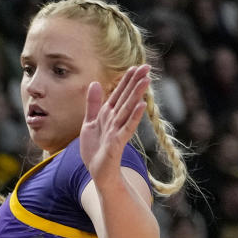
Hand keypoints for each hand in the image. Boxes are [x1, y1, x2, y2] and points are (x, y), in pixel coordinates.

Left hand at [79, 64, 150, 189]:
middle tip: (147, 67)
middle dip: (135, 83)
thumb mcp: (89, 123)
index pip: (118, 93)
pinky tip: (141, 105)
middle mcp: (115, 120)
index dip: (126, 80)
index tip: (136, 66)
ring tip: (146, 80)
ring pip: (127, 109)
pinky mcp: (117, 143)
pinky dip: (133, 117)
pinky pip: (126, 128)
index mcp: (108, 115)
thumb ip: (92, 104)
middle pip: (126, 98)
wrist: (97, 171)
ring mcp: (117, 131)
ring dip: (136, 95)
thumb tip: (94, 83)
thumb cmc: (95, 149)